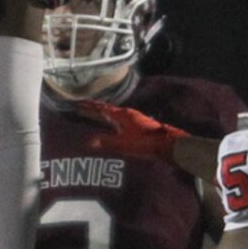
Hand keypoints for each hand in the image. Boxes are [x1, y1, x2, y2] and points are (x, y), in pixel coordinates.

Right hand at [74, 100, 188, 162]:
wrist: (168, 145)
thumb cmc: (145, 143)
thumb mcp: (123, 143)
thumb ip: (106, 142)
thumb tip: (88, 142)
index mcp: (123, 115)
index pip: (102, 108)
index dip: (90, 106)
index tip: (79, 102)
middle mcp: (128, 115)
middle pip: (107, 111)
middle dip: (94, 110)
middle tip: (81, 109)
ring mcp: (135, 121)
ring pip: (114, 116)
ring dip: (103, 116)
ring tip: (93, 117)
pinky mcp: (139, 128)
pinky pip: (120, 123)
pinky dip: (111, 123)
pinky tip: (111, 129)